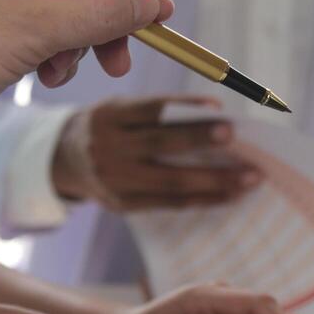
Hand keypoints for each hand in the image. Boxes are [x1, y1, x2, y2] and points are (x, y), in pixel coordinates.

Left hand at [0, 0, 172, 155]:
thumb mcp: (30, 32)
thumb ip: (94, 15)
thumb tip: (146, 4)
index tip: (158, 15)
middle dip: (96, 24)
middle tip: (120, 61)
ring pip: (51, 15)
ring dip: (68, 47)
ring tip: (58, 74)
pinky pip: (28, 36)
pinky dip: (44, 57)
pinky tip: (37, 78)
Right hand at [51, 96, 260, 210]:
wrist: (64, 161)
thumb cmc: (110, 127)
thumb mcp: (121, 110)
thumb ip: (157, 115)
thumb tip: (217, 120)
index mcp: (110, 117)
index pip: (151, 110)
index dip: (185, 108)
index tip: (220, 108)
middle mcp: (109, 149)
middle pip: (161, 146)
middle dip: (202, 142)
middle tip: (238, 140)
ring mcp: (115, 181)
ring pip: (170, 182)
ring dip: (214, 181)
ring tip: (249, 178)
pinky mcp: (122, 205)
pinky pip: (169, 204)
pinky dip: (202, 199)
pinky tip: (228, 195)